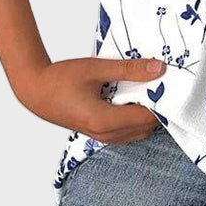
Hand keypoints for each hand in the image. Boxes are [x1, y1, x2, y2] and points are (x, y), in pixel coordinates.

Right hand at [12, 57, 164, 143]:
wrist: (35, 91)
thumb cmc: (61, 79)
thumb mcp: (97, 68)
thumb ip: (129, 69)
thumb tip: (159, 69)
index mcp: (105, 121)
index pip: (147, 118)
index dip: (162, 102)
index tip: (169, 84)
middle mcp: (105, 134)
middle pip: (145, 128)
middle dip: (157, 108)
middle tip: (162, 85)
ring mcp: (102, 136)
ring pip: (137, 131)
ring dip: (146, 113)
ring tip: (149, 89)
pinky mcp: (99, 132)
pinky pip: (127, 131)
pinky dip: (135, 117)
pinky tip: (134, 97)